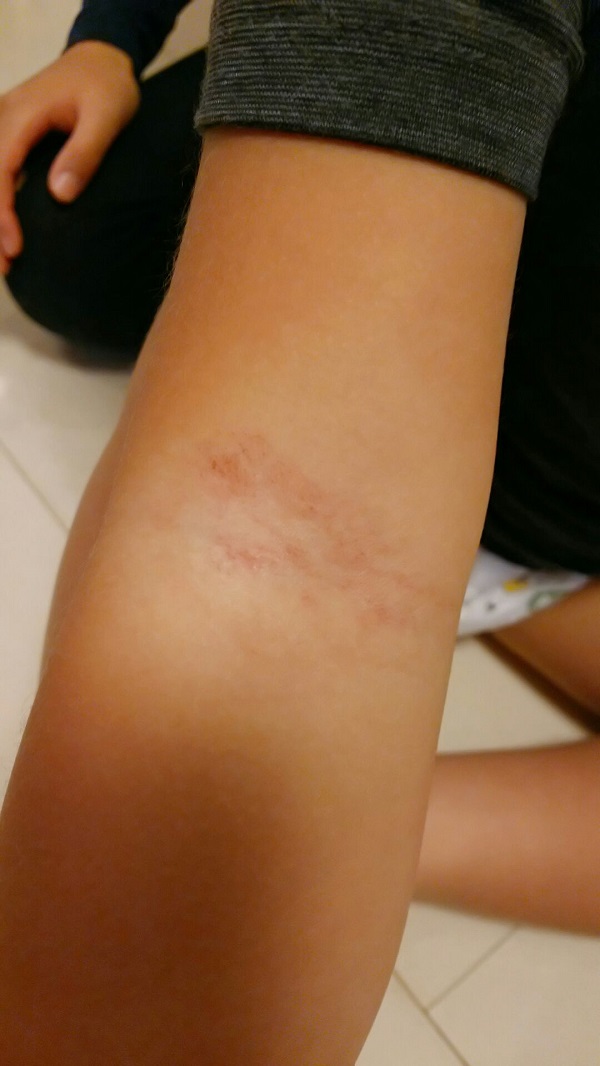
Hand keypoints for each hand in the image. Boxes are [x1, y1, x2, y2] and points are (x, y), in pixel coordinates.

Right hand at [0, 41, 140, 273]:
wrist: (101, 58)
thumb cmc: (108, 87)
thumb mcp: (107, 115)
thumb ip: (85, 153)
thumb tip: (61, 194)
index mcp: (20, 115)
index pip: (0, 169)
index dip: (2, 212)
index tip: (14, 248)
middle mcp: (3, 118)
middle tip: (4, 269)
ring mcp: (4, 126)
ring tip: (3, 260)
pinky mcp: (11, 135)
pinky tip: (6, 231)